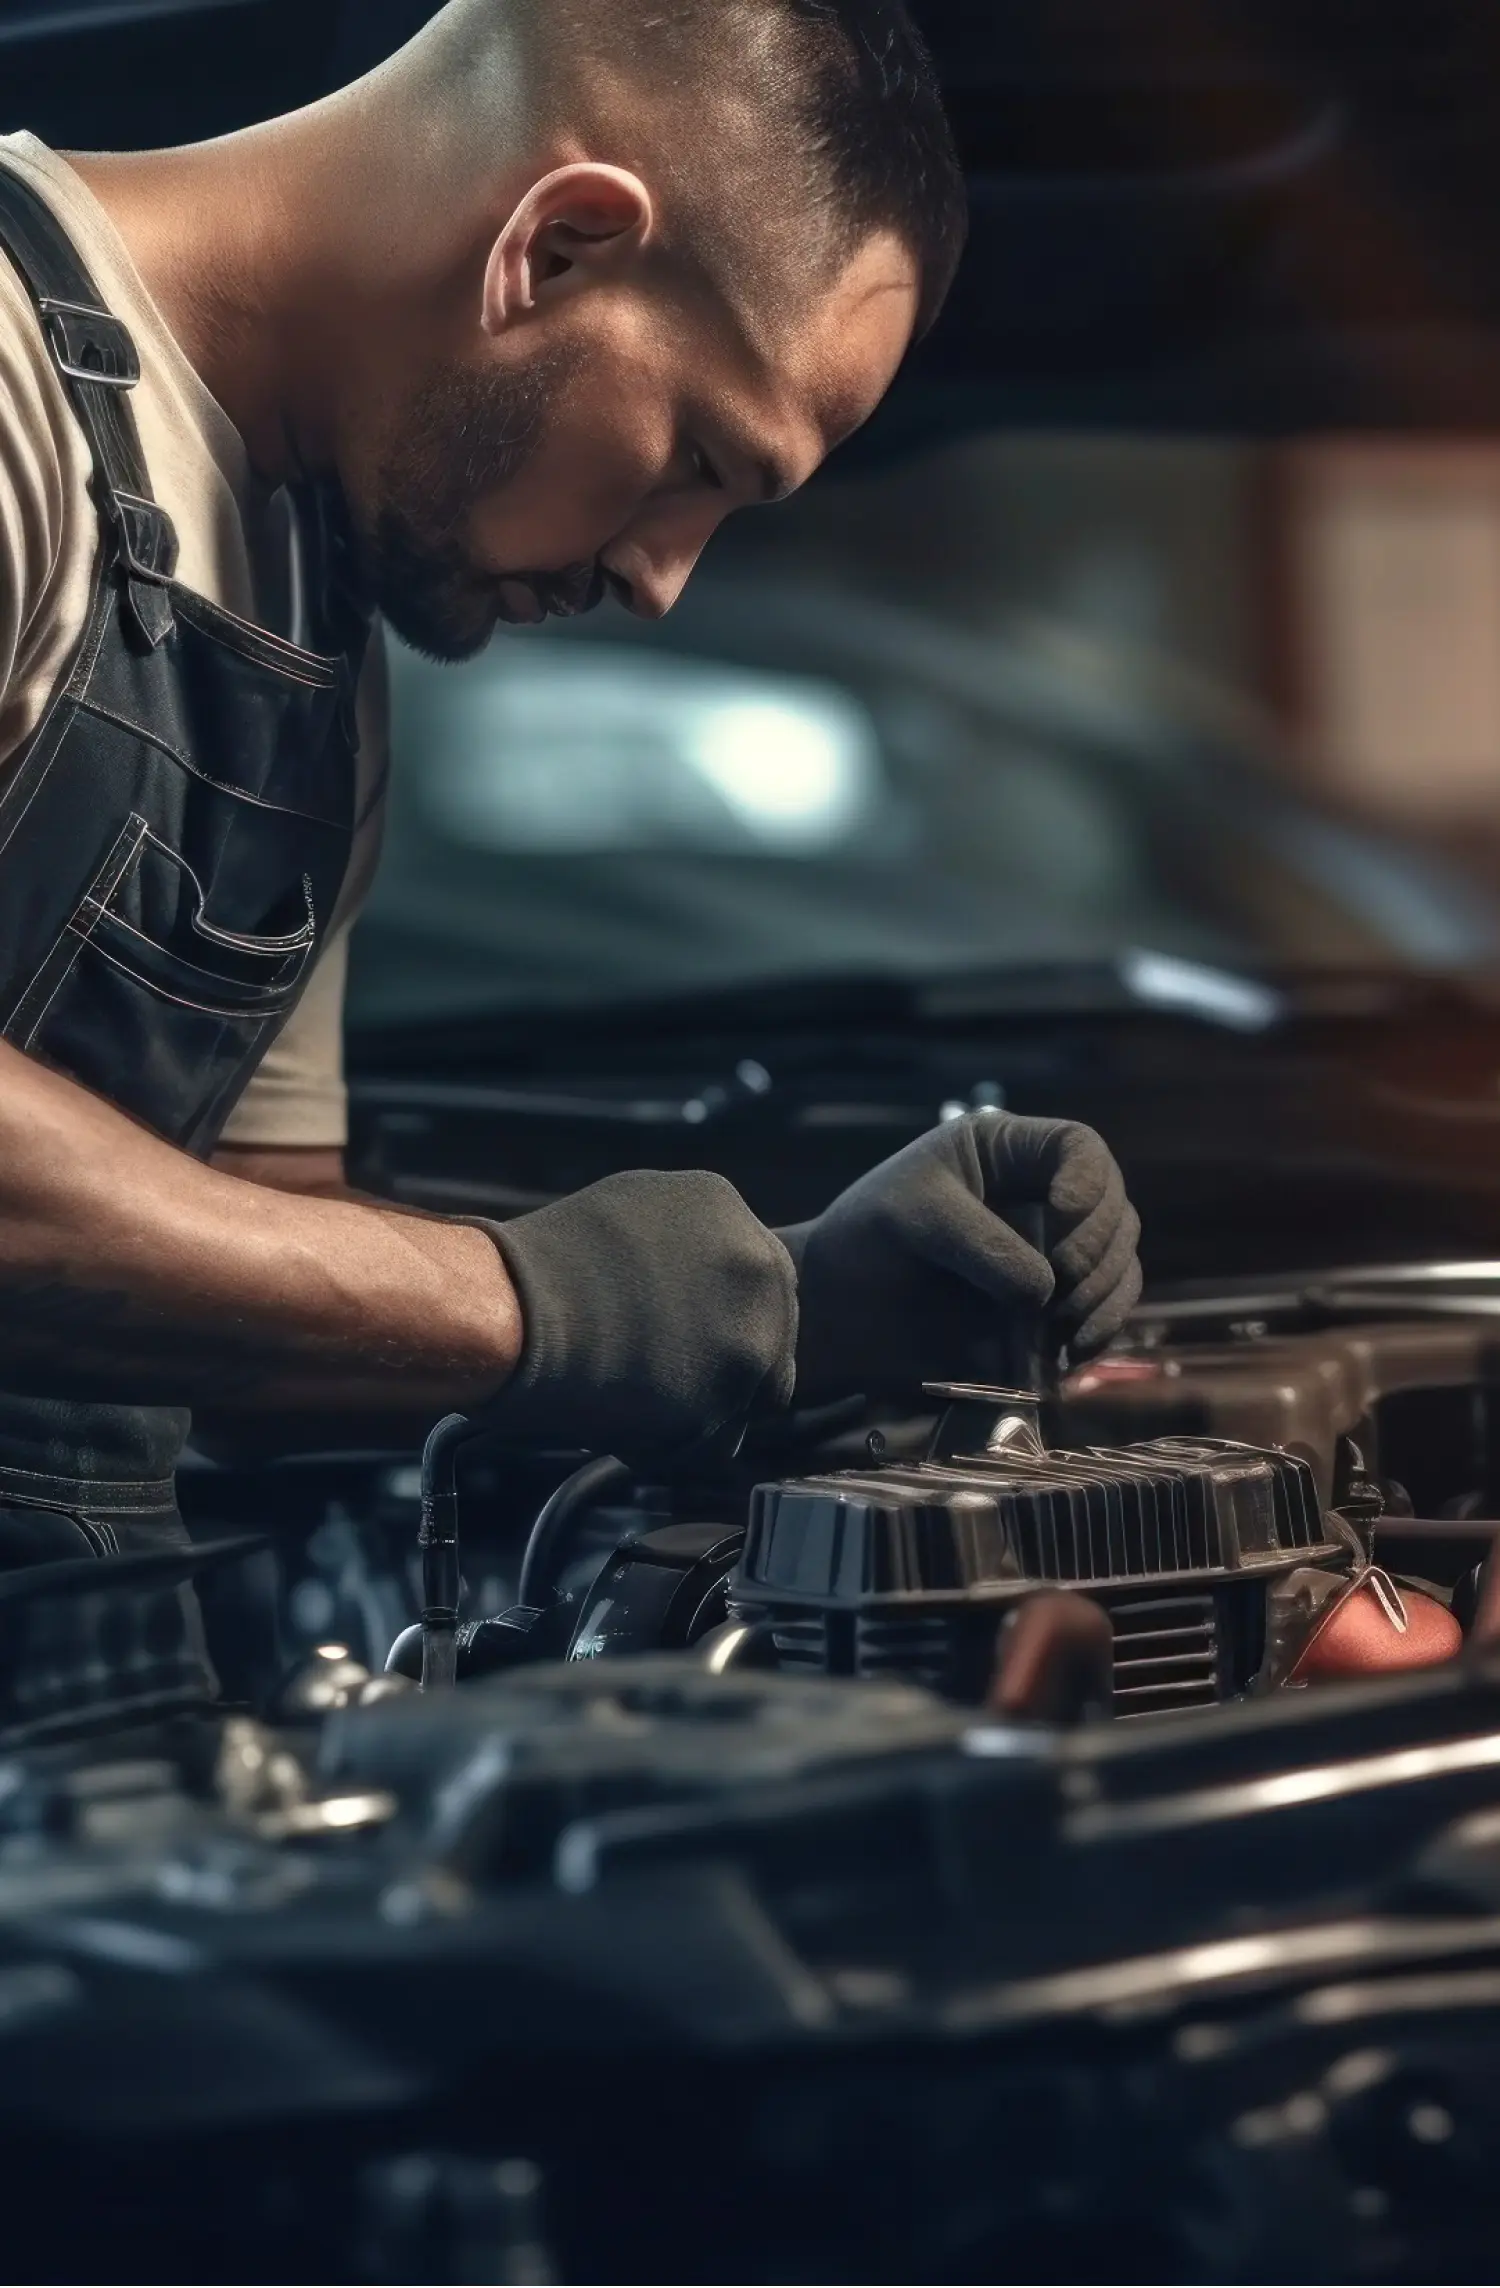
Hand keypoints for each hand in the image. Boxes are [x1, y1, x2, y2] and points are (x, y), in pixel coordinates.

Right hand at [475, 1169, 796, 1462]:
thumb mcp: (625, 1212)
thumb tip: (688, 1271)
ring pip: (748, 1396)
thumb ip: (678, 1240)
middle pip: (769, 1338)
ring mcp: (751, 1332)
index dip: (718, 1318)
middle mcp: (757, 1265)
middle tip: (660, 1379)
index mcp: (727, 1209)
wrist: (513, 1315)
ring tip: (629, 1399)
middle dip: (721, 1367)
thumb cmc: (539, 1270)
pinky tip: (621, 1422)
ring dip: (699, 1409)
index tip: (680, 1336)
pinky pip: (716, 1443)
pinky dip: (674, 1447)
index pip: (756, 1281)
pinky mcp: (730, 1396)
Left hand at [781, 1111, 1140, 1404]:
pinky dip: (1100, 1332)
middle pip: (1114, 1210)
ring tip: (1065, 1333)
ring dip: (1105, 1299)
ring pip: (1119, 1265)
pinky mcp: (1051, 1310)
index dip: (1088, 1181)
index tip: (1062, 1213)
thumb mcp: (915, 1217)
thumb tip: (1044, 1293)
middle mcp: (1042, 1199)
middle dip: (1096, 1252)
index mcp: (1007, 1152)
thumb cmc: (865, 1242)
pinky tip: (1071, 1356)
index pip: (1080, 1148)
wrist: (838, 1315)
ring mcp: (1053, 1256)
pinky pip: (1104, 1314)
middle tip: (1059, 1290)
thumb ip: (983, 1245)